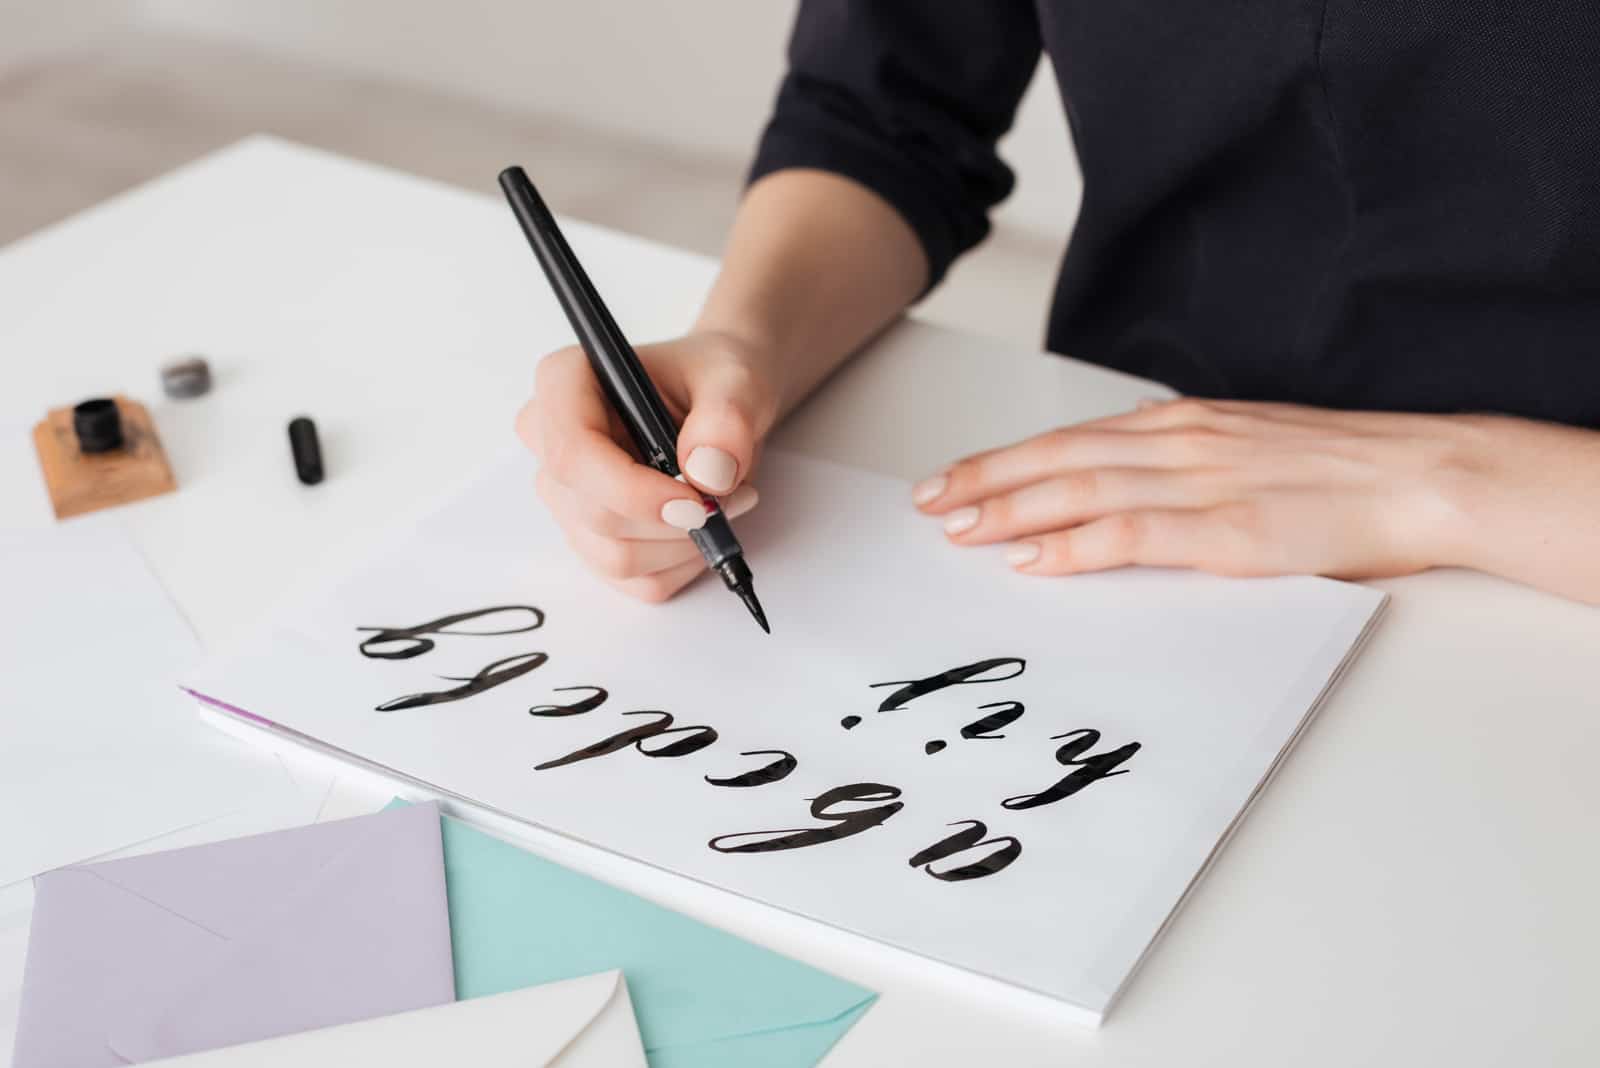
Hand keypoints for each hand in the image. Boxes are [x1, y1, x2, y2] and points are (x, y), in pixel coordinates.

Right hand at [516, 330, 777, 600]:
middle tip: (731, 494)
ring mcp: (565, 496)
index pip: (572, 454)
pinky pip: (635, 580)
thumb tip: (708, 474)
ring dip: (684, 545)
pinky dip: (683, 564)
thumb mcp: (736, 380)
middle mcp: (550, 442)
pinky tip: (703, 526)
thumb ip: (727, 418)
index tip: (696, 501)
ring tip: (725, 502)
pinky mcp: (590, 538)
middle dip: (674, 522)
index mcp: (565, 384)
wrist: (720, 401)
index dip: (631, 490)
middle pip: (595, 515)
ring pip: (615, 557)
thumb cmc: (713, 379)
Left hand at [912, 398, 1487, 581]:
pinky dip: (1075, 546)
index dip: (1003, 462)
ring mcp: (1199, 483)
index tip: (953, 478)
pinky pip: (1133, 534)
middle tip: (927, 504)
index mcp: (1180, 426)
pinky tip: (1032, 560)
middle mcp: (1177, 444)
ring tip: (956, 529)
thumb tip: (1123, 488)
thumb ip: (1181, 465)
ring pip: (1079, 490)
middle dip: (984, 482)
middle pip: (1057, 459)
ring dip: (1009, 511)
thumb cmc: (1338, 471)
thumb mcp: (1244, 450)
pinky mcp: (1227, 528)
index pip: (1070, 441)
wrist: (1420, 473)